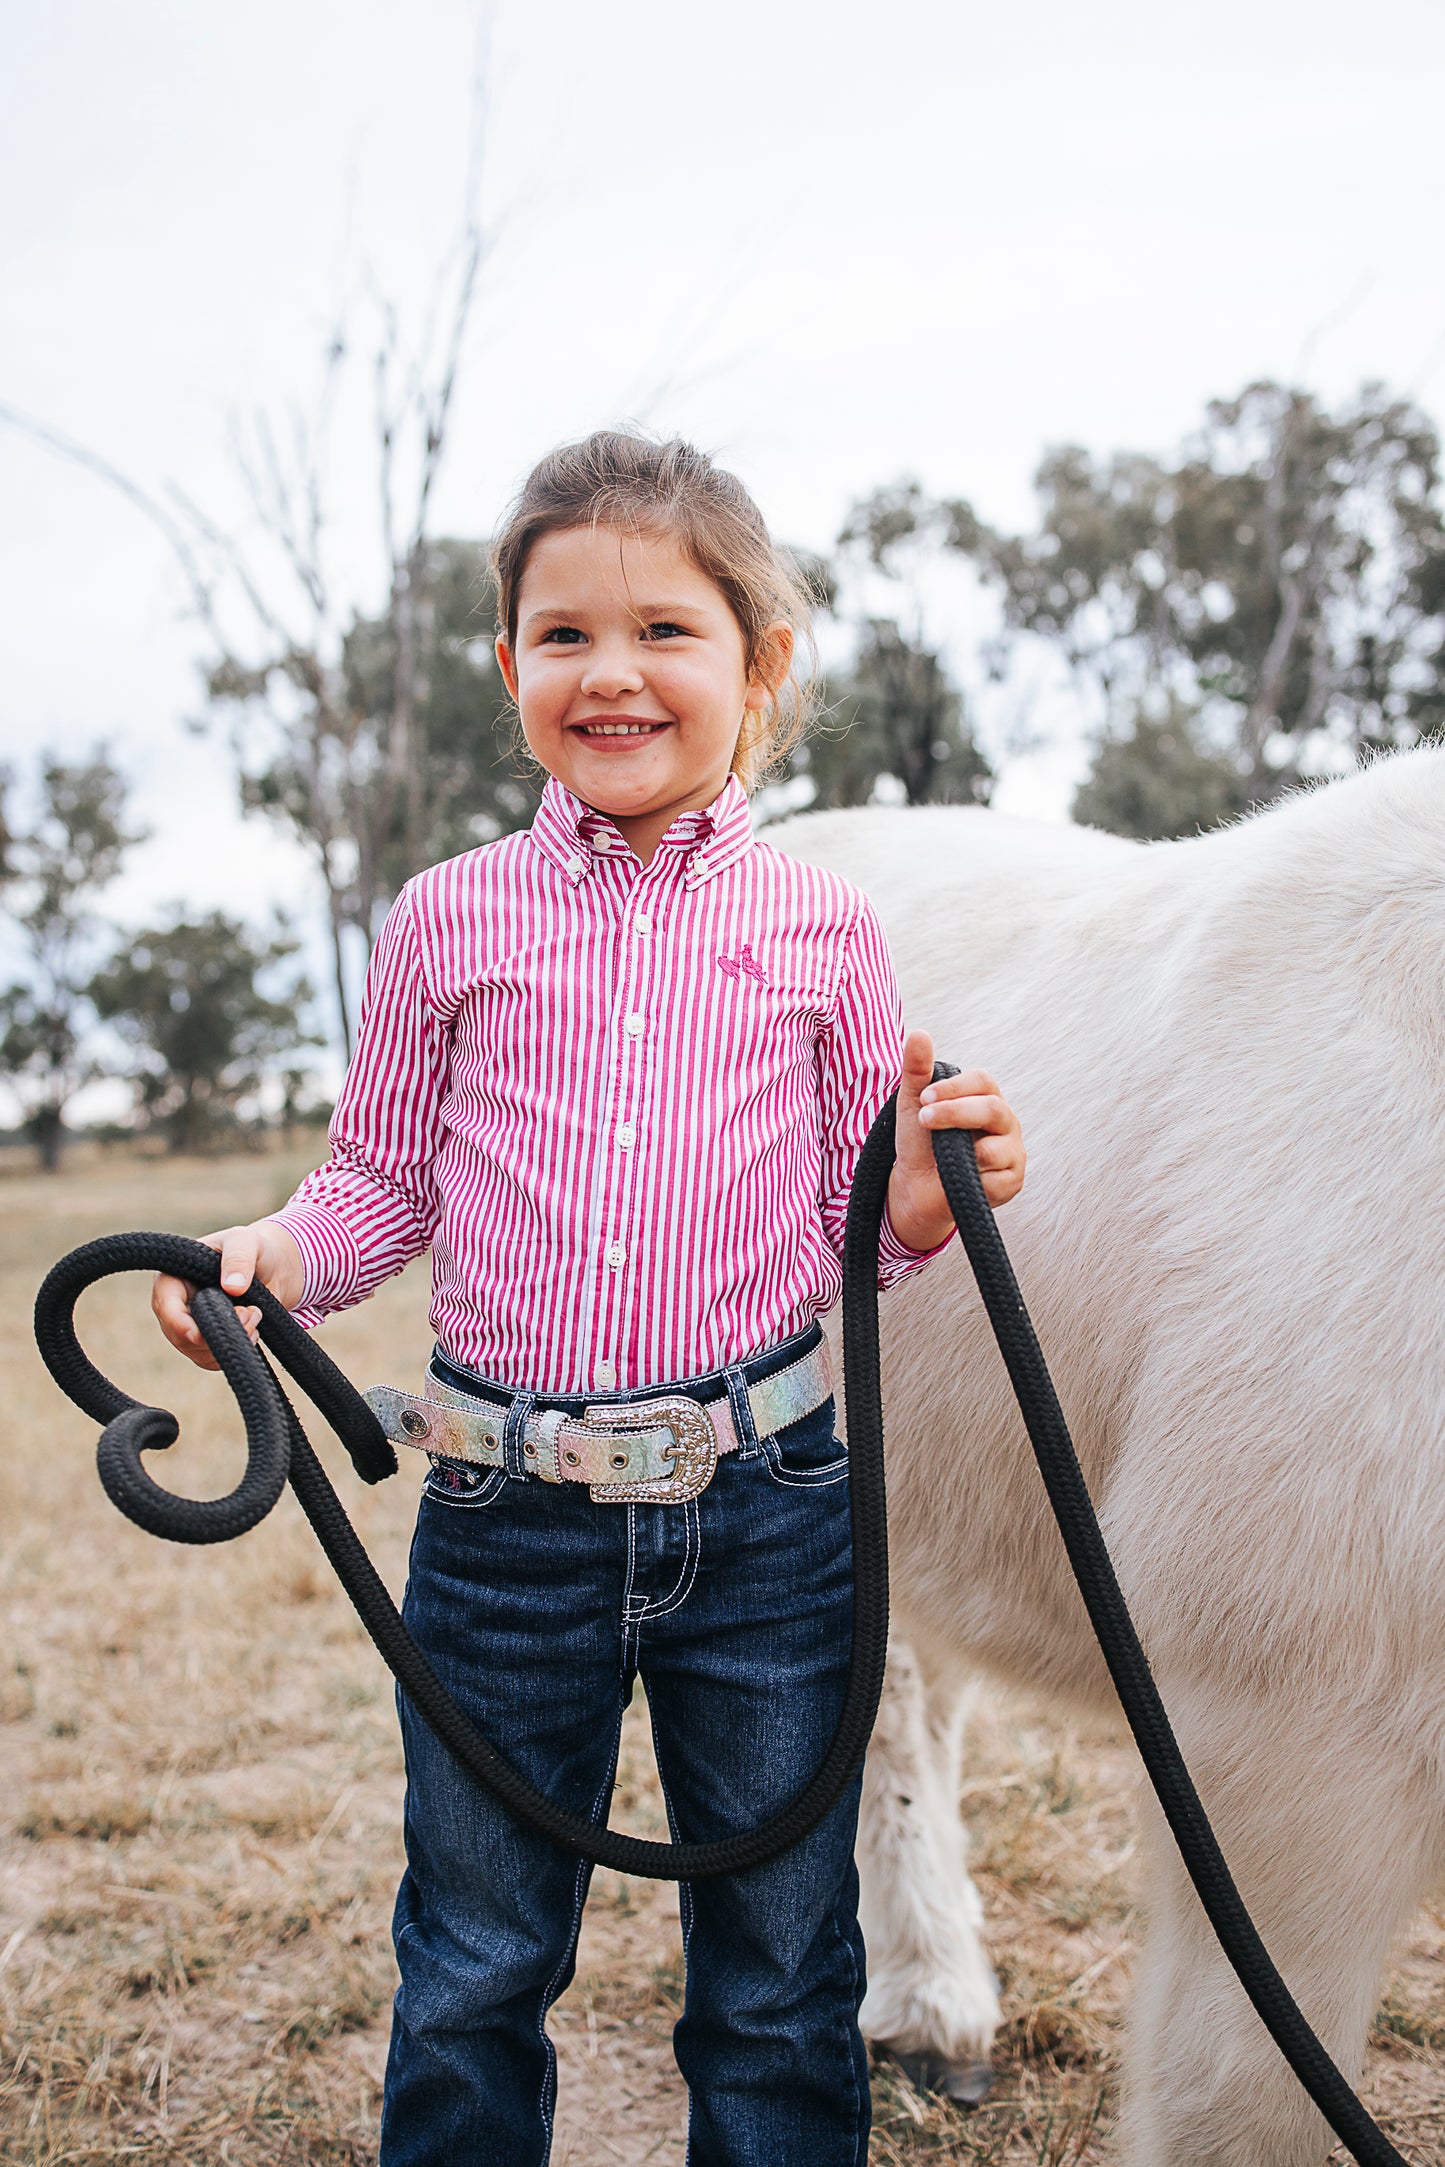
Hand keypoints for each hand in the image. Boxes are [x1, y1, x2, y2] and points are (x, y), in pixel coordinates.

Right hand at [151, 1219, 305, 1371]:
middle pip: (180, 1335)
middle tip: (250, 1315)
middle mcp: (175, 1304)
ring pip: (197, 1351)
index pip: (164, 1304)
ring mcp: (189, 1325)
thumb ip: (239, 1258)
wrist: (271, 1267)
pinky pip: (212, 1359)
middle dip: (215, 1334)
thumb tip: (232, 1287)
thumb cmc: (250, 1247)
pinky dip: (234, 1349)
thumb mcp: (245, 1241)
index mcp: (173, 1277)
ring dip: (230, 1341)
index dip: (177, 1323)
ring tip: (255, 1315)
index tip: (198, 1334)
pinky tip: (253, 1329)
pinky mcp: (205, 1341)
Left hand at [886, 1028, 1025, 1251]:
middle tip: (925, 1120)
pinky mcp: (1012, 1183)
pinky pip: (995, 1181)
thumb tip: (919, 1033)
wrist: (915, 1188)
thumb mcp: (914, 1104)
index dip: (955, 1087)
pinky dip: (968, 1181)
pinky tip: (956, 1180)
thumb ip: (917, 1070)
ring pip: (995, 1149)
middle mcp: (1006, 1123)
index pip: (984, 1081)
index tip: (925, 1097)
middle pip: (993, 1109)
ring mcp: (1012, 1153)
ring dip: (959, 1154)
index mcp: (986, 1099)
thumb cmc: (920, 1142)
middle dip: (955, 1114)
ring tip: (940, 1158)